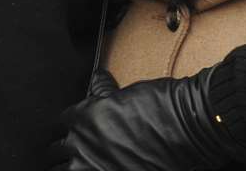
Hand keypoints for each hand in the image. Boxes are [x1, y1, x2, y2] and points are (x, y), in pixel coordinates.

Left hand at [48, 68, 245, 170]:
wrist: (188, 128)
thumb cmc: (162, 106)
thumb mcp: (126, 95)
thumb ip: (103, 93)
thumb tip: (97, 83)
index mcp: (82, 118)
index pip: (60, 125)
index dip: (68, 127)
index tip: (74, 130)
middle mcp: (82, 145)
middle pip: (57, 152)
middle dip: (68, 150)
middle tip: (79, 151)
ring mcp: (95, 168)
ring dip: (75, 166)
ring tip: (86, 164)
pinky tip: (104, 168)